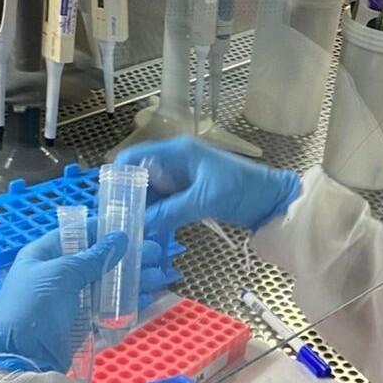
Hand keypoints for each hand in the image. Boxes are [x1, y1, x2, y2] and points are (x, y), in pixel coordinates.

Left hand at [0, 221, 186, 375]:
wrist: (21, 363)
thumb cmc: (35, 309)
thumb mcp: (62, 275)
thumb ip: (93, 257)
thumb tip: (120, 238)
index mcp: (42, 256)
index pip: (75, 233)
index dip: (102, 229)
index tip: (131, 225)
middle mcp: (56, 275)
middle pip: (96, 259)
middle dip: (125, 256)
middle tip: (156, 252)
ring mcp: (69, 300)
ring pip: (105, 283)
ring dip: (131, 278)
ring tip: (161, 274)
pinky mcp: (80, 322)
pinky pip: (107, 306)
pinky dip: (126, 301)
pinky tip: (148, 296)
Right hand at [115, 136, 300, 232]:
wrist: (273, 200)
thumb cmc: (243, 190)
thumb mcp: (204, 200)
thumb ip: (170, 212)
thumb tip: (139, 226)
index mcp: (178, 151)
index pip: (136, 156)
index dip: (119, 176)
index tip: (109, 201)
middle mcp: (177, 160)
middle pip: (141, 176)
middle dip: (129, 197)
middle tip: (116, 223)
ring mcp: (184, 177)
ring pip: (152, 192)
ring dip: (142, 209)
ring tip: (129, 231)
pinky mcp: (191, 193)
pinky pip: (165, 202)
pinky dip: (157, 214)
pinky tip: (149, 231)